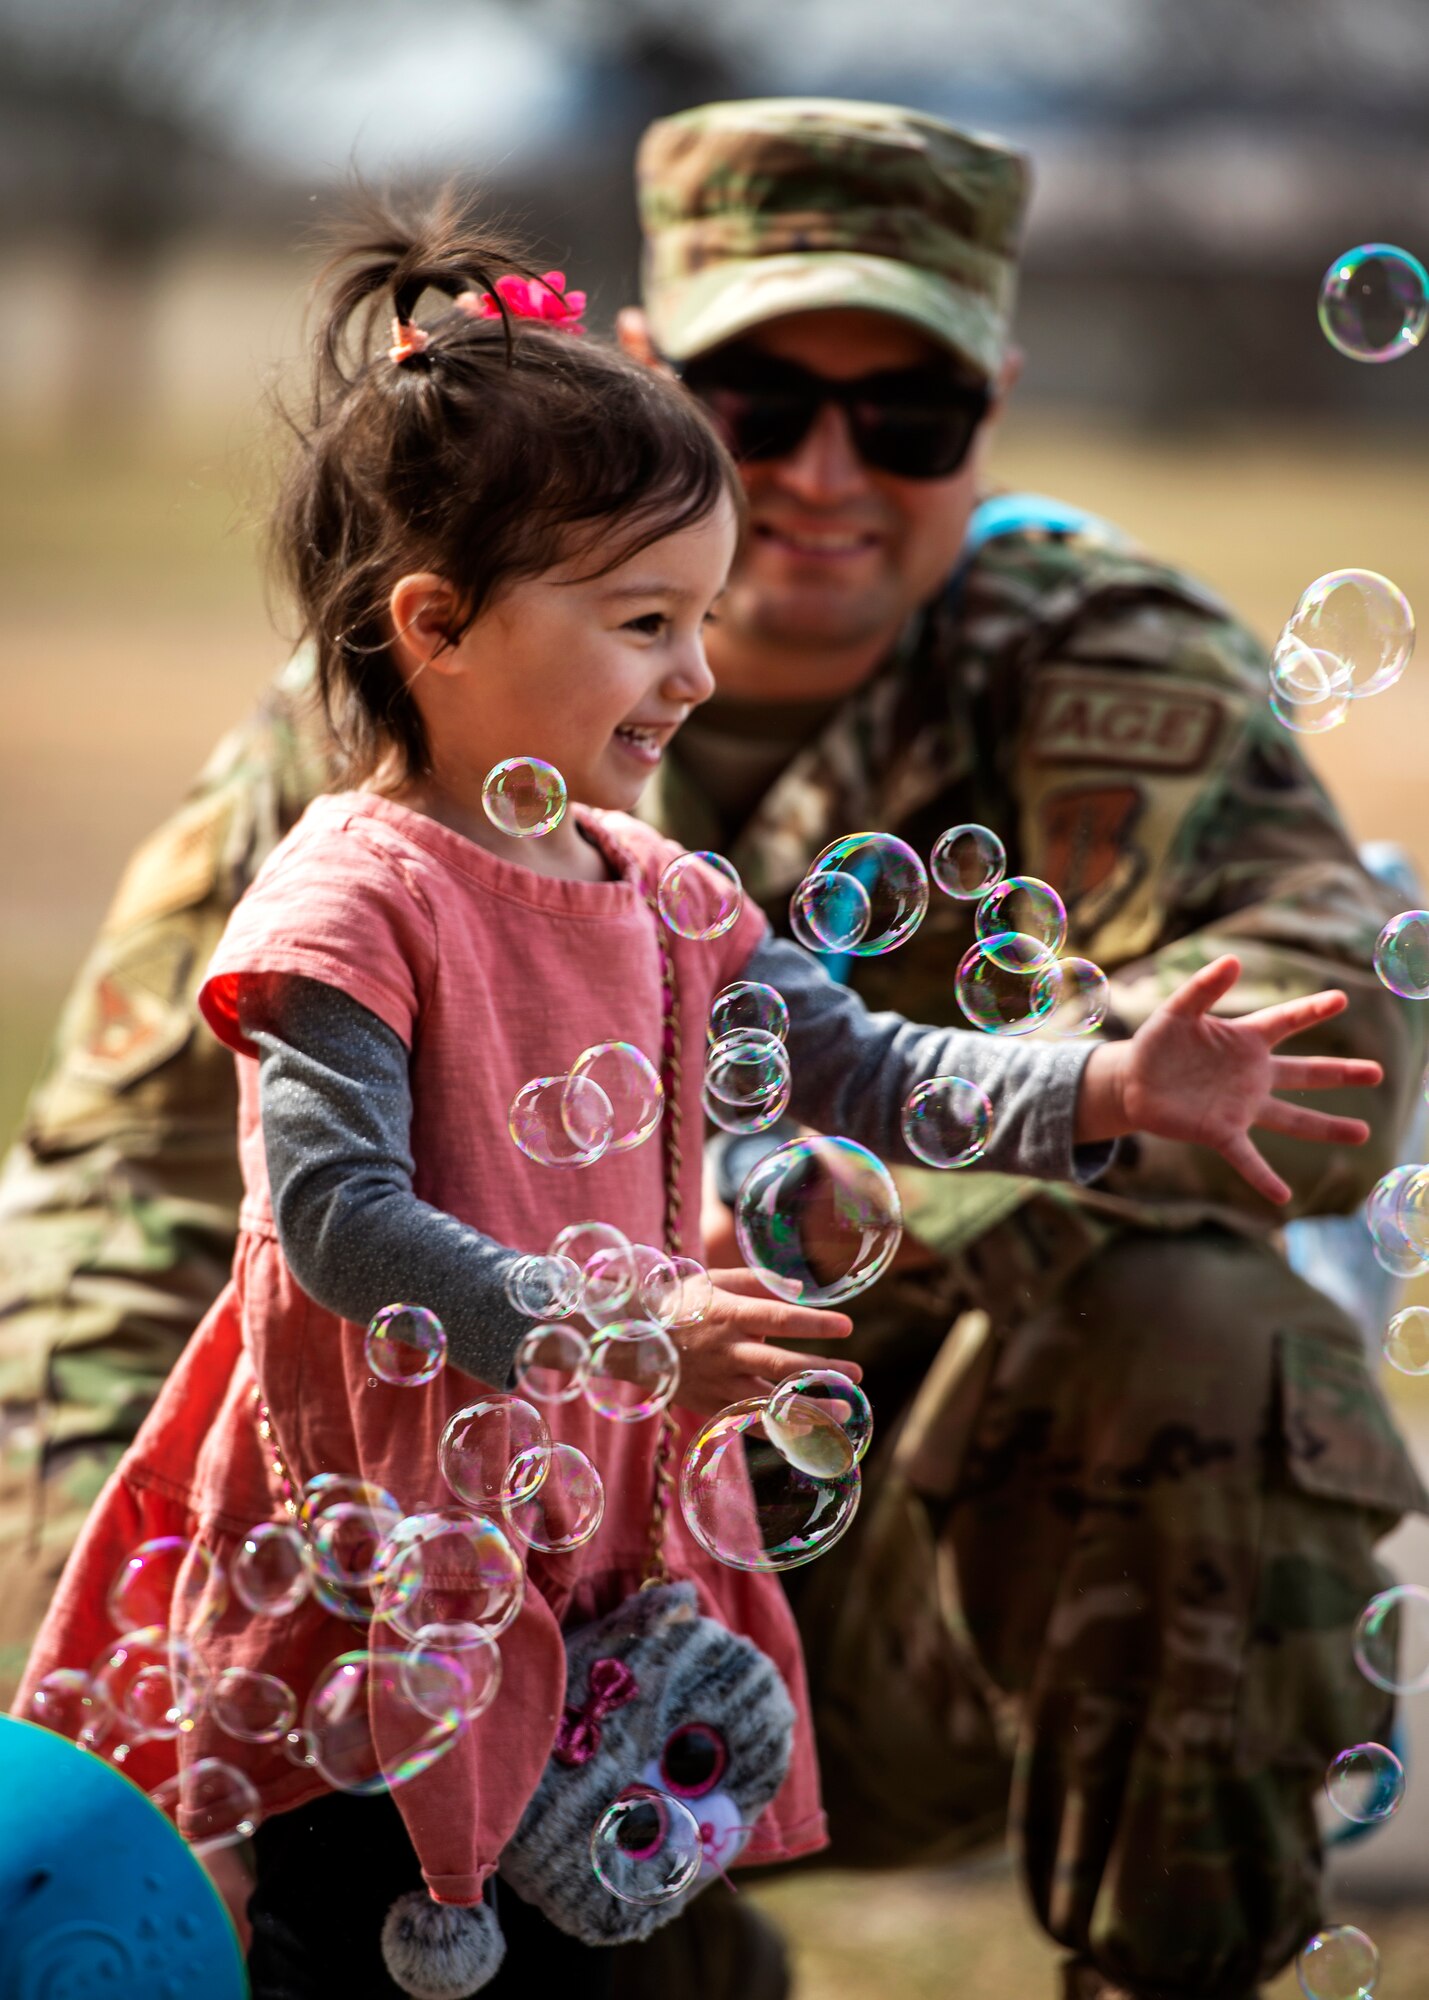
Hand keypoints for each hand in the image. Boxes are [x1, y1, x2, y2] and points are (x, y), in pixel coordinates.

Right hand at [668, 1266, 857, 1416]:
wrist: (632, 1338)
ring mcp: (718, 1382)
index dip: (814, 1324)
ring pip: (769, 1401)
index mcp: (730, 1315)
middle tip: (857, 1374)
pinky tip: (809, 1434)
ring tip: (843, 1411)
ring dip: (810, 1408)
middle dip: (823, 1372)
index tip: (846, 1326)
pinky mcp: (711, 1405)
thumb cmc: (680, 1302)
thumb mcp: (715, 1281)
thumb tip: (800, 1287)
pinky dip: (780, 1432)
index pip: (778, 1319)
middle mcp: (727, 1351)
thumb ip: (758, 1282)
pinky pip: (748, 1423)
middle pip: (781, 1366)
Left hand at [1077, 955, 1381, 1205]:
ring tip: (1363, 1134)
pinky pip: (1248, 1157)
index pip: (1285, 1021)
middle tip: (1378, 1072)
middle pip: (1305, 1073)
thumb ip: (1203, 987)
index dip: (1311, 1010)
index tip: (1341, 998)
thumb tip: (1233, 961)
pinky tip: (1283, 1197)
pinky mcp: (1220, 1131)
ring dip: (1326, 1127)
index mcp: (1244, 1041)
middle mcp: (1252, 1075)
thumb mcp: (1177, 1011)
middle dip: (1340, 1073)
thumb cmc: (1157, 1044)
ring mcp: (1241, 1106)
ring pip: (1292, 1119)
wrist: (1132, 1082)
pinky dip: (1263, 1177)